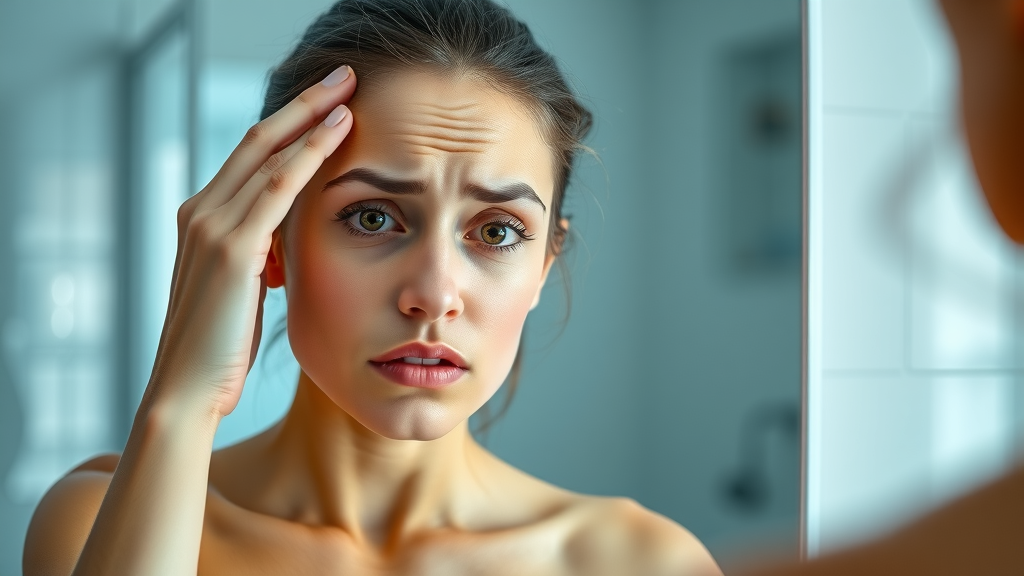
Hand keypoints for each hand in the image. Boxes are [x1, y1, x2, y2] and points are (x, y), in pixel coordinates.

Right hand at [146, 65, 356, 416]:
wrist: (188, 391)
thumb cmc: (221, 347)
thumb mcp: (243, 287)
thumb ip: (258, 253)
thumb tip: (283, 240)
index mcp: (203, 218)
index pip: (252, 156)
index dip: (291, 123)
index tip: (328, 101)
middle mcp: (201, 211)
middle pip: (259, 139)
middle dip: (304, 103)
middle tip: (344, 75)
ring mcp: (211, 226)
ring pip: (269, 153)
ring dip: (313, 117)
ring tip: (351, 89)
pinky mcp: (231, 248)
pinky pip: (278, 186)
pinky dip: (310, 152)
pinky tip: (340, 129)